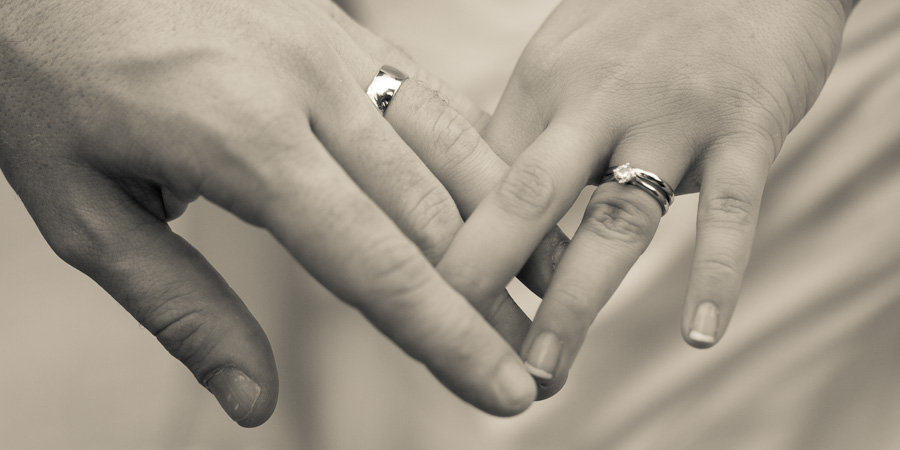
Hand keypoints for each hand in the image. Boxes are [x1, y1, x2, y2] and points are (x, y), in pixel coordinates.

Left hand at [0, 0, 561, 422]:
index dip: (447, 336)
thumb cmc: (45, 78)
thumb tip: (253, 399)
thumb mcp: (83, 210)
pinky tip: (499, 196)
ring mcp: (331, 43)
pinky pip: (427, 92)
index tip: (501, 389)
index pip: (376, 262)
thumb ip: (180, 307)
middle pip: (430, 214)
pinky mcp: (337, 23)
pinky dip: (472, 154)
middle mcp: (308, 86)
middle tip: (530, 364)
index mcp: (244, 139)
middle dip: (487, 301)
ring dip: (504, 227)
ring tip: (544, 288)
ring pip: (449, 148)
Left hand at [436, 0, 854, 396]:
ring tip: (546, 369)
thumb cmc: (648, 18)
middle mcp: (595, 98)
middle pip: (525, 198)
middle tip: (458, 351)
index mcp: (543, 82)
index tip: (428, 304)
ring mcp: (671, 112)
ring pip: (615, 218)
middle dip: (485, 278)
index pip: (481, 178)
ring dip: (575, 301)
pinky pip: (730, 209)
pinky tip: (699, 335)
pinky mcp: (746, 124)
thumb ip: (537, 128)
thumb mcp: (572, 55)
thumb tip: (491, 202)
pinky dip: (715, 274)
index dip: (452, 245)